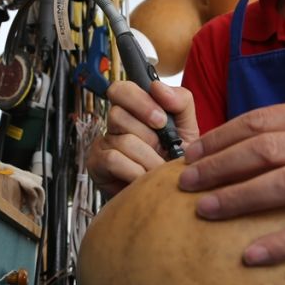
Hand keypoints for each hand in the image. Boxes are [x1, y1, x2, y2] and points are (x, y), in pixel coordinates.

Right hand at [87, 80, 198, 196]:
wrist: (170, 196)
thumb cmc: (176, 161)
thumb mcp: (187, 128)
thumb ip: (181, 102)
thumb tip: (158, 87)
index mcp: (135, 110)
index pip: (121, 89)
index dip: (140, 101)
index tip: (161, 120)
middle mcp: (115, 123)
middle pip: (119, 114)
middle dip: (148, 135)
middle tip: (163, 149)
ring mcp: (103, 143)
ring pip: (122, 140)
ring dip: (147, 158)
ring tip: (158, 170)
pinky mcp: (96, 164)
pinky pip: (114, 160)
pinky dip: (134, 171)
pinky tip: (143, 178)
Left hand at [178, 98, 284, 264]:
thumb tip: (251, 137)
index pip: (260, 121)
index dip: (220, 137)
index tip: (191, 152)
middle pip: (262, 149)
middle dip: (217, 166)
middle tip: (184, 183)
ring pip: (282, 183)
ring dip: (237, 197)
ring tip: (204, 211)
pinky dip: (281, 243)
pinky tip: (252, 256)